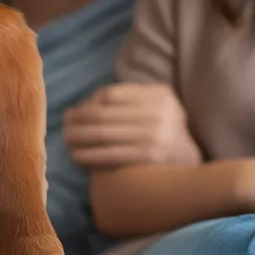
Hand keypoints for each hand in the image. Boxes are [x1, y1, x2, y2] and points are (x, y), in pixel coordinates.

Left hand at [64, 83, 200, 167]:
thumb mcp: (157, 105)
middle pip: (103, 114)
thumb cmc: (165, 130)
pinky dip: (89, 155)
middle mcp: (157, 112)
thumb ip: (130, 98)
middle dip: (78, 120)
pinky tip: (77, 157)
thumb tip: (87, 102)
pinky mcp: (148, 158)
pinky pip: (110, 155)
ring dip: (78, 137)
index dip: (88, 103)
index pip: (111, 94)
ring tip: (66, 139)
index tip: (77, 112)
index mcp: (158, 95)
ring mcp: (153, 136)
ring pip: (102, 134)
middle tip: (64, 125)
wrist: (190, 161)